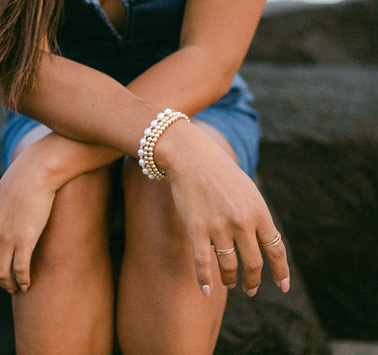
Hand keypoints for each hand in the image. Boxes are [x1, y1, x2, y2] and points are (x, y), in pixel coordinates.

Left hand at [0, 132, 121, 293]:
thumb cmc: (17, 188)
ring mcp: (6, 240)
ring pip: (2, 274)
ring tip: (16, 287)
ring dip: (9, 285)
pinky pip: (21, 270)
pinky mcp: (25, 240)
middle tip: (5, 284)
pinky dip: (23, 281)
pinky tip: (27, 284)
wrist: (34, 175)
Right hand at [158, 121, 289, 296]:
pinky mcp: (197, 229)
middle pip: (254, 262)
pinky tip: (206, 291)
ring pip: (229, 265)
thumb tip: (264, 240)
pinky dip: (205, 280)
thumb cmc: (220, 173)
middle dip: (254, 281)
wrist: (192, 157)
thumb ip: (256, 215)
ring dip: (231, 279)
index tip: (282, 286)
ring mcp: (219, 227)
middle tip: (251, 289)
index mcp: (259, 212)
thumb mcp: (248, 191)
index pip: (276, 249)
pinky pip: (203, 262)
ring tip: (230, 284)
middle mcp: (242, 222)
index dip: (280, 271)